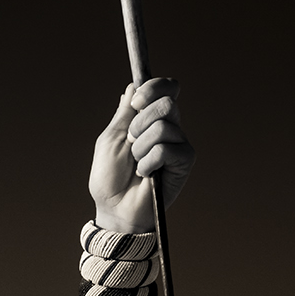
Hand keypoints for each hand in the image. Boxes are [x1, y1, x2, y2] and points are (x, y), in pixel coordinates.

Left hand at [90, 78, 193, 233]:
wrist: (114, 209)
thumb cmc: (110, 178)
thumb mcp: (110, 139)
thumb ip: (124, 113)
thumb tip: (134, 86)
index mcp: (149, 118)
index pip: (166, 88)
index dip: (155, 87)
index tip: (137, 101)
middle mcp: (168, 127)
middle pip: (166, 103)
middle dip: (139, 124)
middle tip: (131, 144)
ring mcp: (178, 143)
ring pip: (164, 127)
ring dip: (140, 147)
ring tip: (136, 164)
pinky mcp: (184, 161)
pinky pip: (166, 149)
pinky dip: (148, 162)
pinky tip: (146, 174)